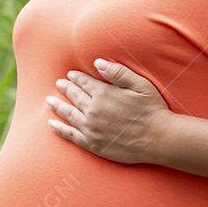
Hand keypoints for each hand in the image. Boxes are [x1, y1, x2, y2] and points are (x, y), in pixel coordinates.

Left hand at [45, 58, 171, 163]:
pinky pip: (70, 134)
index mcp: (103, 94)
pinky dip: (59, 128)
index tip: (70, 75)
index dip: (76, 77)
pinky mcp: (92, 144)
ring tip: (49, 100)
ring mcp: (90, 128)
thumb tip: (98, 62)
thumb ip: (118, 72)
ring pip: (68, 114)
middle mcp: (93, 110)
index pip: (84, 82)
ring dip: (57, 105)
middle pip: (74, 96)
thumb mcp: (140, 84)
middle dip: (65, 88)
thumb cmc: (152, 110)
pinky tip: (52, 124)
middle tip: (58, 84)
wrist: (158, 138)